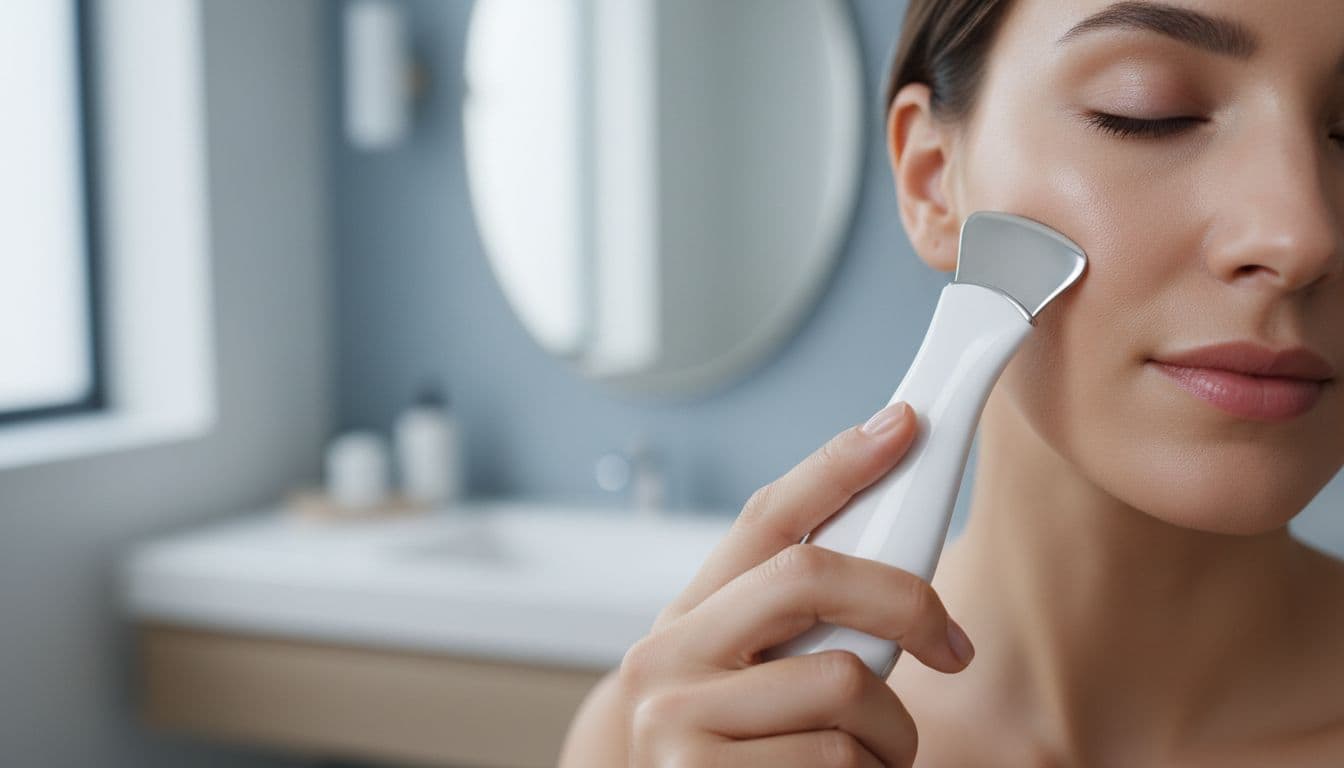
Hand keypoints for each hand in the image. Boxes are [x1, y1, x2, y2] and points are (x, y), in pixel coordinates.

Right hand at [617, 401, 975, 766]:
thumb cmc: (718, 749)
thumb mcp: (738, 677)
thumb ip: (790, 624)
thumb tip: (888, 554)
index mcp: (685, 617)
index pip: (764, 519)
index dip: (836, 465)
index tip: (904, 423)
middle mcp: (667, 660)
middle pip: (812, 579)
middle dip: (905, 601)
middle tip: (952, 643)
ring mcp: (679, 725)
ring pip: (846, 687)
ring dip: (893, 733)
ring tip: (869, 757)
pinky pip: (843, 762)